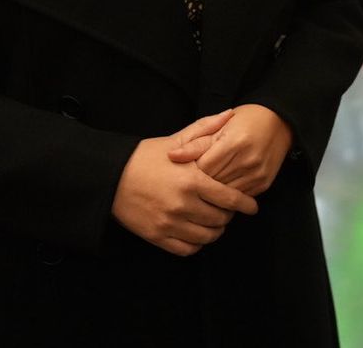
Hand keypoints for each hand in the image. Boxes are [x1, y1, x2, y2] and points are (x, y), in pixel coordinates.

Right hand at [111, 132, 259, 256]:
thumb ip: (206, 128)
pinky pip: (187, 249)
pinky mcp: (156, 236)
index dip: (245, 204)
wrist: (110, 176)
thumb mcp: (176, 139)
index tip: (252, 206)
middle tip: (227, 210)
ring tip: (214, 222)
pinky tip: (196, 233)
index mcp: (191, 180)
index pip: (229, 198)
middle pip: (220, 219)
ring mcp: (169, 223)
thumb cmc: (145, 156)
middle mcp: (183, 204)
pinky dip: (197, 244)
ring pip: (206, 237)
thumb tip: (230, 114)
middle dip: (228, 216)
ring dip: (215, 231)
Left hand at [168, 105, 293, 196]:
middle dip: (198, 186)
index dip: (190, 172)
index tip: (180, 174)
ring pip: (226, 194)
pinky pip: (239, 196)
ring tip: (199, 193)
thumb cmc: (246, 120)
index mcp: (234, 142)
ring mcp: (257, 174)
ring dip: (212, 195)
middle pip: (214, 183)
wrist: (280, 122)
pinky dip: (228, 196)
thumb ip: (197, 142)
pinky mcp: (264, 184)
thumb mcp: (221, 125)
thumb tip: (172, 156)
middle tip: (184, 188)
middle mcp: (248, 160)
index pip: (203, 167)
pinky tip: (219, 193)